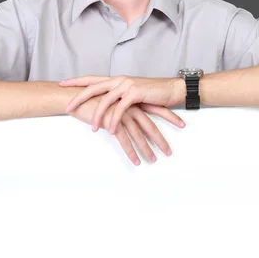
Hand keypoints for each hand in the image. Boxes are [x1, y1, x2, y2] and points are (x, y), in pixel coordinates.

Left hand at [60, 75, 183, 134]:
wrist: (170, 89)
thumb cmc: (151, 93)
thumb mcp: (131, 93)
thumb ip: (118, 96)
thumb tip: (106, 105)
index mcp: (116, 79)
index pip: (92, 79)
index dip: (77, 81)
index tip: (62, 84)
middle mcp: (118, 80)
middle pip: (92, 87)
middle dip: (78, 98)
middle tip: (67, 108)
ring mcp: (126, 85)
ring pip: (105, 100)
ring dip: (97, 115)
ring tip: (92, 128)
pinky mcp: (135, 93)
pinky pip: (120, 109)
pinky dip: (114, 120)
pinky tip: (110, 130)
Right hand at [67, 95, 185, 165]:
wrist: (76, 96)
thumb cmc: (93, 99)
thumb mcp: (114, 100)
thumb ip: (124, 107)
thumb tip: (133, 115)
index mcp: (133, 100)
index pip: (157, 109)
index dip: (170, 116)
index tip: (182, 124)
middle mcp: (130, 107)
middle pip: (150, 126)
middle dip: (161, 140)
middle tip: (169, 152)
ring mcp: (122, 115)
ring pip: (139, 135)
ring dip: (147, 150)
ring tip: (153, 161)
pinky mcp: (112, 123)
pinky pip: (124, 140)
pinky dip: (131, 152)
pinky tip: (136, 161)